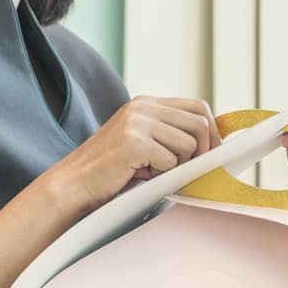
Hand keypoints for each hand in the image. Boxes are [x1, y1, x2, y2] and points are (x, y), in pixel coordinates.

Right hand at [47, 95, 220, 212]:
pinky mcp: (134, 142)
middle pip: (200, 122)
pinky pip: (170, 161)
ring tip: (153, 171)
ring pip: (189, 144)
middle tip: (189, 169)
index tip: (212, 154)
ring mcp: (137, 122)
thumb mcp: (143, 143)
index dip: (212, 132)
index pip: (197, 107)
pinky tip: (140, 175)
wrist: (73, 184)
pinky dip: (161, 175)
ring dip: (178, 165)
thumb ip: (170, 135)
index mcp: (146, 104)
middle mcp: (143, 107)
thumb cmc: (110, 171)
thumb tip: (214, 144)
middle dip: (203, 150)